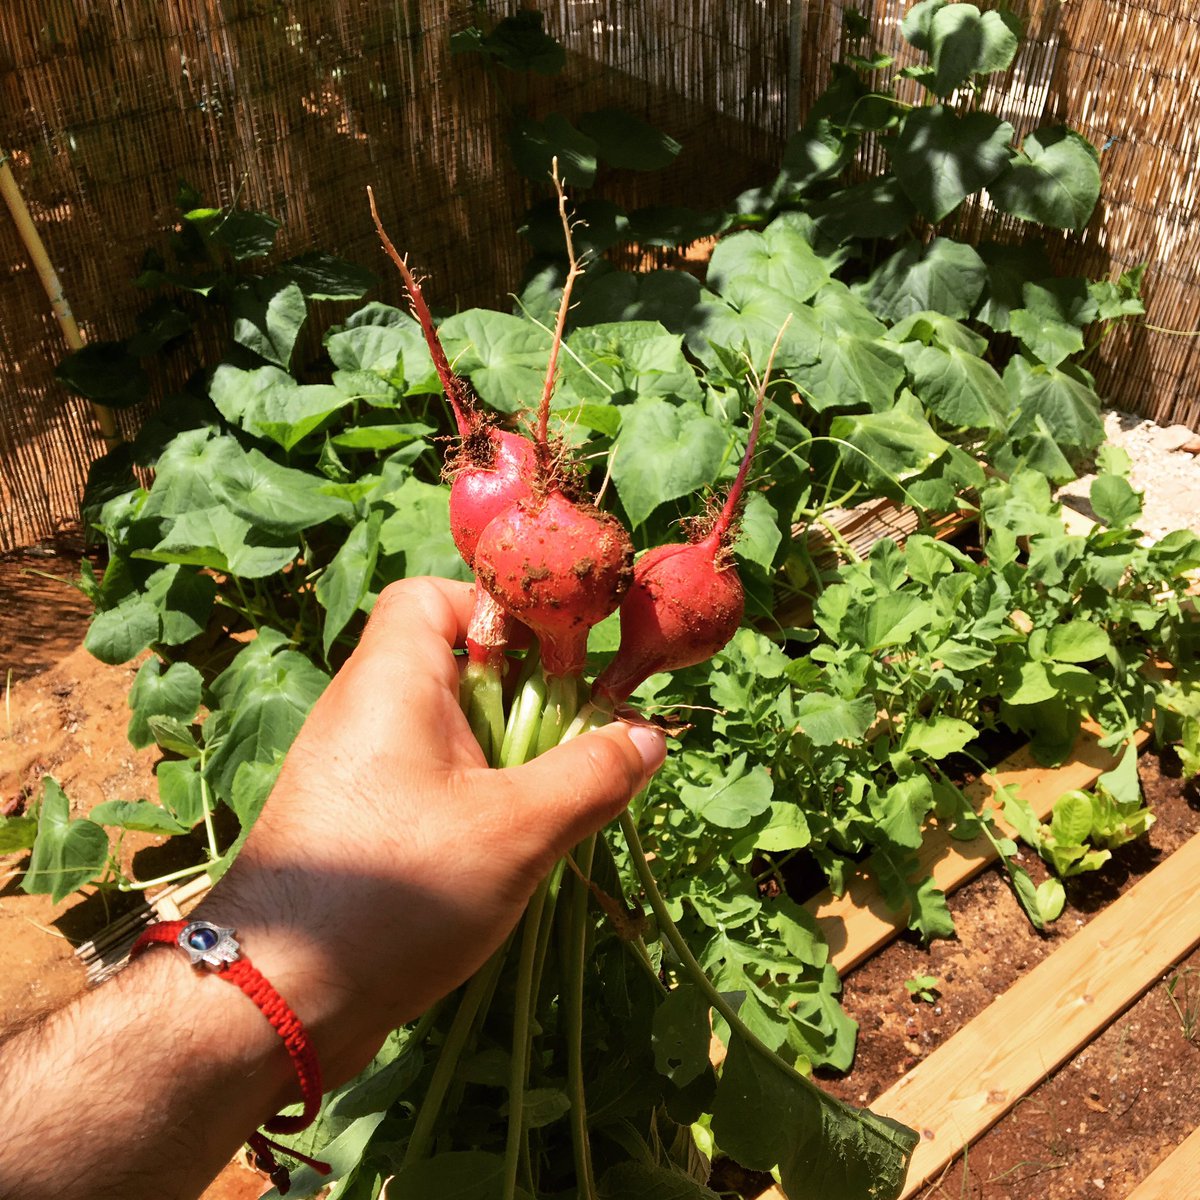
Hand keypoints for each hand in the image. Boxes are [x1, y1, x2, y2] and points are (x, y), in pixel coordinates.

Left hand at [197, 576, 665, 1084]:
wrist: (277, 999)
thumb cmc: (400, 888)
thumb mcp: (519, 828)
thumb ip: (591, 775)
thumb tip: (648, 734)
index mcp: (392, 679)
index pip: (433, 595)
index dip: (500, 609)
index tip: (560, 658)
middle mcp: (364, 710)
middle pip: (450, 664)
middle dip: (522, 696)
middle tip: (574, 739)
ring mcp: (353, 769)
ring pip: (443, 731)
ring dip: (503, 756)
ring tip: (549, 800)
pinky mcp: (353, 822)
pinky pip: (424, 780)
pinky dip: (472, 797)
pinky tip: (506, 847)